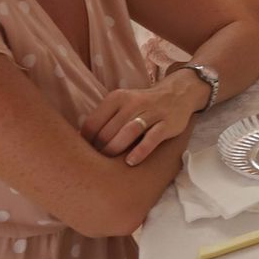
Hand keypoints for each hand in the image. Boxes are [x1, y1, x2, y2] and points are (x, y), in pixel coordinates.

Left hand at [81, 74, 205, 165]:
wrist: (178, 94)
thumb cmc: (143, 105)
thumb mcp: (122, 104)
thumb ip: (104, 119)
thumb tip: (80, 142)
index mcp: (117, 98)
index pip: (92, 123)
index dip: (86, 142)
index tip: (87, 153)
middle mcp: (133, 103)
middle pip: (108, 131)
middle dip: (100, 149)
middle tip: (98, 162)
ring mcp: (152, 112)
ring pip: (128, 132)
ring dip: (115, 149)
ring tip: (111, 163)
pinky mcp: (167, 123)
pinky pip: (151, 139)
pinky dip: (140, 151)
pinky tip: (131, 162)